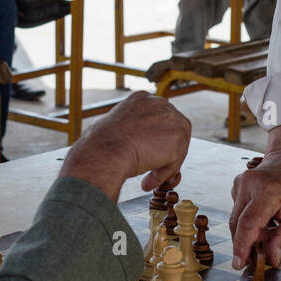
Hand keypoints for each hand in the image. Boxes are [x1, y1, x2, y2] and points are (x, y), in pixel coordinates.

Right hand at [59, 92, 191, 201]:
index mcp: (142, 99)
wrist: (104, 152)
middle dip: (169, 148)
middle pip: (176, 127)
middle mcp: (159, 104)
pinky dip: (163, 174)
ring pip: (177, 145)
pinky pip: (175, 161)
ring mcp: (170, 120)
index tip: (154, 150)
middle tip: (157, 166)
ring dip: (165, 164)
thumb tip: (134, 144)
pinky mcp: (176, 139)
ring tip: (149, 178)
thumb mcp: (116, 130)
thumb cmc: (103, 145)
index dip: (159, 136)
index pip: (160, 116)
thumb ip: (131, 133)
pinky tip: (148, 181)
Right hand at [228, 129, 280, 268]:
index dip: (242, 247)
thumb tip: (272, 259)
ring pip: (236, 218)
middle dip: (243, 245)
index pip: (247, 224)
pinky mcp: (238, 185)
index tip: (239, 264)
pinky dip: (248, 223)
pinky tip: (264, 225)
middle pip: (237, 223)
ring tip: (267, 240)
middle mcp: (248, 185)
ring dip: (247, 234)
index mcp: (266, 191)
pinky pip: (238, 210)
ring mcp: (240, 182)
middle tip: (255, 262)